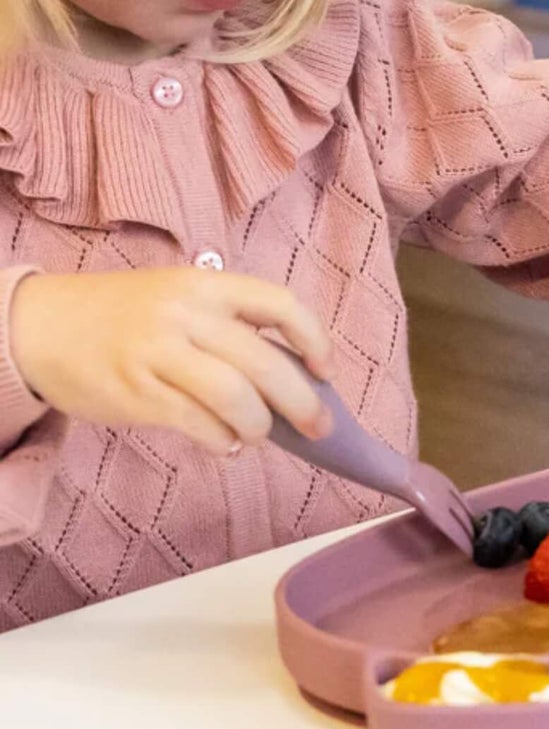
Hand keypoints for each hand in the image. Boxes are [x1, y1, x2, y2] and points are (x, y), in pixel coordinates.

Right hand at [11, 269, 333, 455]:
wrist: (42, 326)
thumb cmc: (126, 315)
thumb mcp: (180, 298)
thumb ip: (230, 326)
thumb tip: (293, 375)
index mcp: (207, 285)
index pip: (280, 305)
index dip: (315, 339)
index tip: (327, 371)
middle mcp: (187, 314)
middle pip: (264, 362)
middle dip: (302, 400)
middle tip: (319, 426)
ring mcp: (160, 354)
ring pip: (234, 396)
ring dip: (259, 425)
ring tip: (259, 435)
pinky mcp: (137, 393)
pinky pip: (197, 423)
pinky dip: (222, 440)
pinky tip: (226, 444)